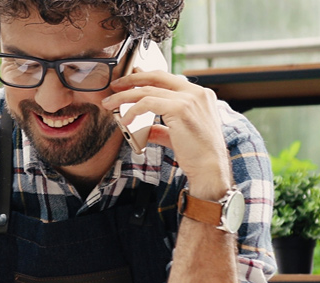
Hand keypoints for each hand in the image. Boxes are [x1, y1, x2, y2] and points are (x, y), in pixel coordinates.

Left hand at [103, 68, 230, 198]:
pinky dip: (132, 110)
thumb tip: (145, 128)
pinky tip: (125, 119)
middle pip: (157, 77)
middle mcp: (196, 92)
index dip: (145, 77)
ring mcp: (189, 98)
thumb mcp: (178, 135)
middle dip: (132, 80)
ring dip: (125, 96)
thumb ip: (161, 128)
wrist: (210, 168)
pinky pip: (148, 103)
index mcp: (200, 95)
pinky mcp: (180, 109)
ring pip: (148, 90)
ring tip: (110, 103)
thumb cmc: (197, 155)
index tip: (129, 80)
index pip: (168, 78)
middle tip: (115, 86)